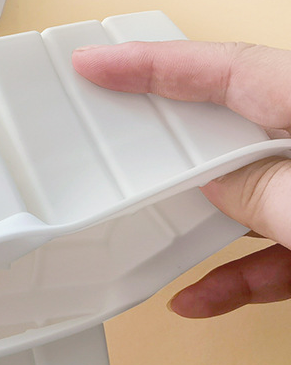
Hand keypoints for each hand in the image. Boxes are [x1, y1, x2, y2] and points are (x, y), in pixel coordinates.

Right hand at [72, 40, 290, 317]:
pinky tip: (196, 300)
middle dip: (172, 140)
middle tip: (107, 133)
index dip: (154, 64)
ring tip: (141, 224)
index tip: (92, 65)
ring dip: (198, 219)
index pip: (228, 69)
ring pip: (251, 195)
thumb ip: (258, 191)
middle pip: (234, 129)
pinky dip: (237, 275)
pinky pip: (274, 249)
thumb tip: (218, 185)